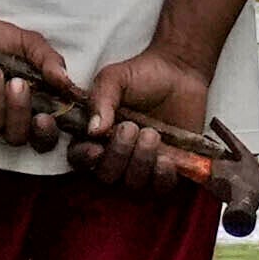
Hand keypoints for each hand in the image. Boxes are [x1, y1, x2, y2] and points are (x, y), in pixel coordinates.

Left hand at [0, 10, 77, 152]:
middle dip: (18, 110)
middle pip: (18, 137)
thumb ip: (50, 61)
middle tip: (16, 83)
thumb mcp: (30, 43)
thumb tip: (67, 83)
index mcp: (33, 107)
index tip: (44, 117)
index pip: (45, 137)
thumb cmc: (0, 39)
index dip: (45, 134)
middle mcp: (9, 120)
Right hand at [78, 45, 227, 187]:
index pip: (79, 158)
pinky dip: (162, 176)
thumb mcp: (115, 79)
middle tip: (131, 128)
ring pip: (133, 183)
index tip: (96, 148)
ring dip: (141, 161)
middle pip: (107, 175)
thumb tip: (93, 131)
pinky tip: (166, 158)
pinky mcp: (168, 169)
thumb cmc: (142, 75)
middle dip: (118, 155)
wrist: (179, 72)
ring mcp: (142, 164)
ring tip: (152, 134)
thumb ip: (100, 100)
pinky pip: (161, 187)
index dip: (84, 158)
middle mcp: (116, 154)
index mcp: (95, 135)